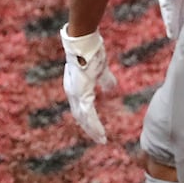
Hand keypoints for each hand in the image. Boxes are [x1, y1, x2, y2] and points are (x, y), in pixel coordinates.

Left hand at [60, 27, 118, 145]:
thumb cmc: (91, 53)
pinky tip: (100, 133)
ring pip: (83, 118)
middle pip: (80, 116)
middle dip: (90, 128)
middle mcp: (72, 92)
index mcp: (76, 87)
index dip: (87, 118)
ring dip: (92, 129)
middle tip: (99, 139)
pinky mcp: (81, 94)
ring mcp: (75, 94)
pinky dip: (94, 125)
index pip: (81, 107)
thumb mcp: (100, 70)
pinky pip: (88, 114)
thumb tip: (111, 88)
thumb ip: (105, 80)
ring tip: (101, 139)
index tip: (95, 128)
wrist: (84, 43)